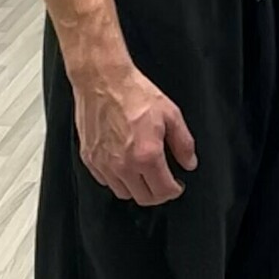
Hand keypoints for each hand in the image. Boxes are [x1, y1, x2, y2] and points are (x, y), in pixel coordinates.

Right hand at [72, 64, 196, 205]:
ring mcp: (104, 164)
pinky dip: (116, 179)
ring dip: (136, 188)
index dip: (175, 190)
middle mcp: (124, 165)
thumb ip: (183, 143)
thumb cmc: (133, 93)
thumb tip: (189, 162)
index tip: (177, 185)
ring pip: (123, 193)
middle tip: (163, 182)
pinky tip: (124, 165)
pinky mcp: (89, 159)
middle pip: (143, 198)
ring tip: (143, 173)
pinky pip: (105, 181)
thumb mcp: (170, 114)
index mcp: (147, 155)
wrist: (102, 80)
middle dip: (158, 194)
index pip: (163, 191)